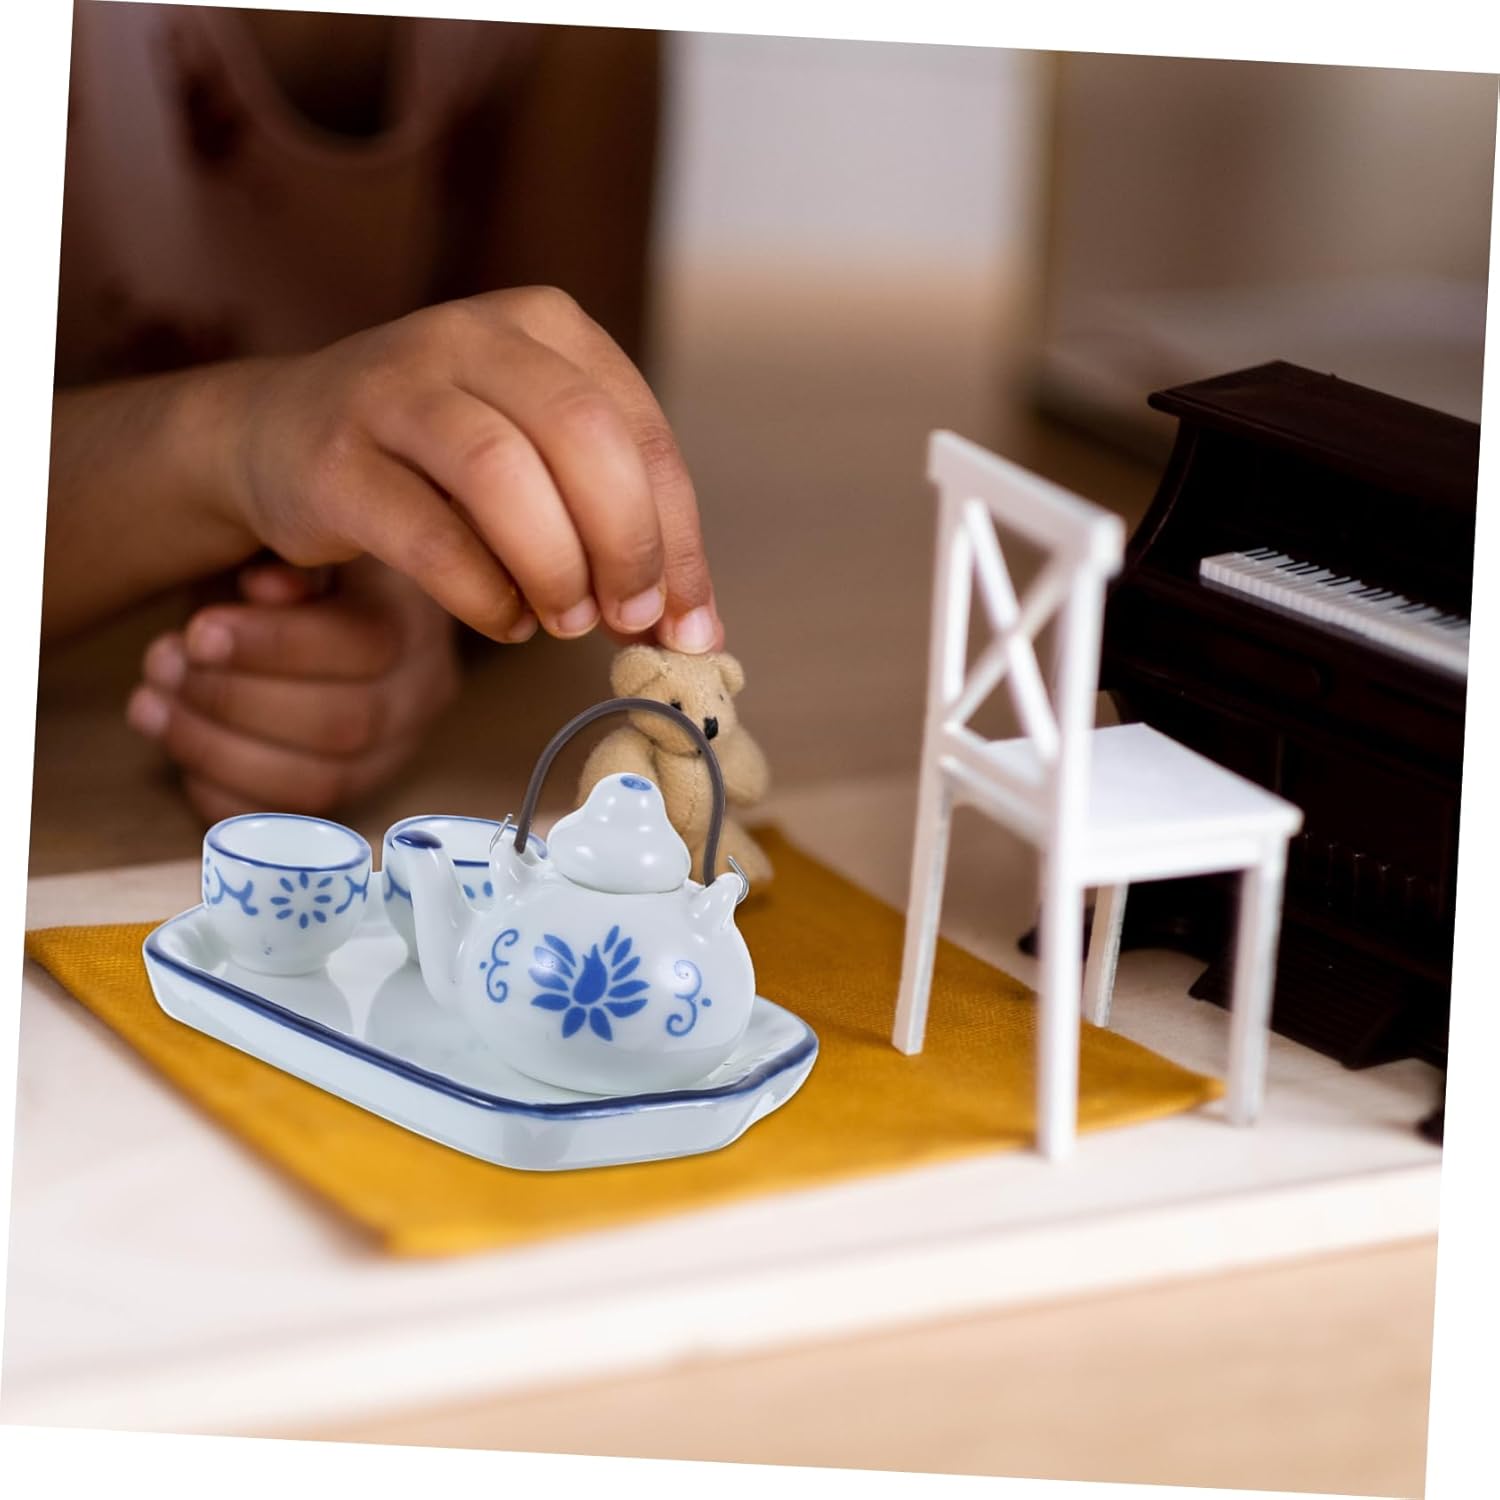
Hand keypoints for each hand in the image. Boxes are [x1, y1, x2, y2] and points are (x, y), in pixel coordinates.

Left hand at [126, 558, 459, 822]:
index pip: (365, 647)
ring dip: (217, 748)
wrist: (326, 591)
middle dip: (234, 701)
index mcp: (418, 617)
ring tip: (151, 702)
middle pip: (343, 725)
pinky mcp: (353, 789)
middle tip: (162, 664)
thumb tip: (265, 589)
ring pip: (318, 783)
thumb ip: (292, 554)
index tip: (198, 631)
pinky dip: (226, 793)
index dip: (274, 647)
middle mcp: (424, 692)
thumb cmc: (302, 554)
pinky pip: (290, 819)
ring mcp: (395, 751)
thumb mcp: (301, 530)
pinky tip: (179, 754)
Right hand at [226, 286, 723, 651]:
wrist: (280, 438)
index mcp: (545, 326)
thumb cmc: (438, 464)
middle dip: (625, 545)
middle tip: (629, 621)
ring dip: (553, 567)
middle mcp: (470, 335)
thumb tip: (693, 631)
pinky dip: (483, 594)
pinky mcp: (335, 456)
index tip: (690, 625)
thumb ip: (614, 528)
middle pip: (582, 436)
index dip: (679, 539)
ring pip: (500, 474)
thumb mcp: (540, 467)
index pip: (642, 432)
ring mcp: (392, 387)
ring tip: (564, 622)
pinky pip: (428, 534)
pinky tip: (504, 621)